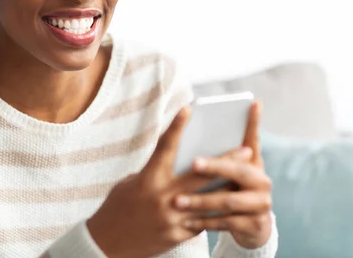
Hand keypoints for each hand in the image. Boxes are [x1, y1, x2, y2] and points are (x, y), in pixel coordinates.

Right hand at [86, 108, 251, 257]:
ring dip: (229, 188)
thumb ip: (155, 173)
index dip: (176, 126)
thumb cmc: (117, 208)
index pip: (165, 147)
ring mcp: (172, 219)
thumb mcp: (131, 184)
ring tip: (245, 179)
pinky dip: (213, 212)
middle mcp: (162, 197)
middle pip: (200, 175)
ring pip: (208, 200)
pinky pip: (201, 222)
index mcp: (148, 179)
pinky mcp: (177, 236)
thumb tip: (180, 163)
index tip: (189, 109)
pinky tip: (227, 205)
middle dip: (225, 161)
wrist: (107, 245)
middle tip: (246, 150)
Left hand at [172, 102, 272, 248]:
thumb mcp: (229, 170)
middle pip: (238, 171)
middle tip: (193, 163)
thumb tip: (195, 124)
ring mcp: (261, 204)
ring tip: (177, 202)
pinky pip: (226, 223)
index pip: (253, 138)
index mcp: (255, 162)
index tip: (251, 103)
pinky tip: (187, 222)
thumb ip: (220, 151)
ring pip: (228, 201)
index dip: (253, 122)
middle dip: (214, 167)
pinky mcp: (254, 225)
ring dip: (201, 201)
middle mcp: (263, 181)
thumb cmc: (232, 189)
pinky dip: (205, 222)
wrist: (252, 227)